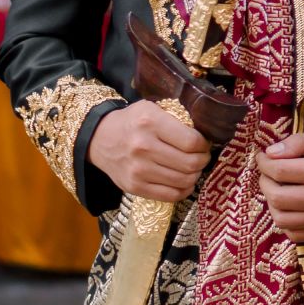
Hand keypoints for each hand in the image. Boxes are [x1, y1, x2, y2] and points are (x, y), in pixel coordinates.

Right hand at [86, 100, 209, 201]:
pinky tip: (183, 182)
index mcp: (150, 123)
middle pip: (190, 163)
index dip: (203, 145)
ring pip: (183, 181)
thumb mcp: (151, 109)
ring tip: (193, 168)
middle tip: (202, 157)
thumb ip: (175, 119)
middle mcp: (143, 147)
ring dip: (195, 176)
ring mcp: (138, 170)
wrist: (99, 139)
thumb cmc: (132, 122)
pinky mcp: (134, 187)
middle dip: (203, 161)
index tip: (203, 144)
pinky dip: (183, 190)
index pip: (191, 141)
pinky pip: (170, 196)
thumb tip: (204, 136)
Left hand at [255, 131, 303, 242]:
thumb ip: (301, 143)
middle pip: (276, 195)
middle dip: (264, 181)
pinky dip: (286, 222)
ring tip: (275, 188)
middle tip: (267, 171)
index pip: (279, 169)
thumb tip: (270, 153)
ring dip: (271, 203)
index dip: (264, 162)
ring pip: (281, 218)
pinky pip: (295, 234)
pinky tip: (290, 207)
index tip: (263, 156)